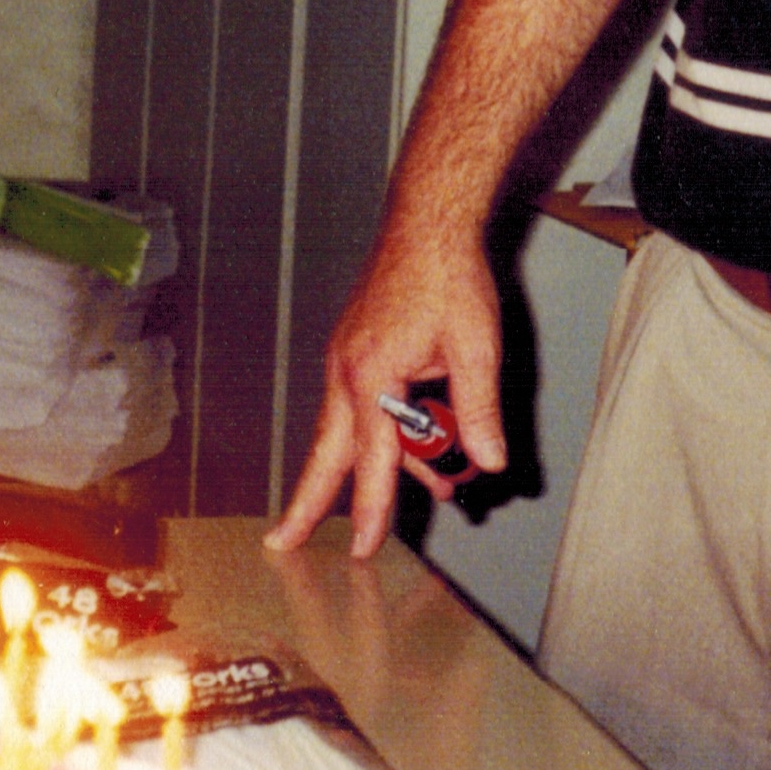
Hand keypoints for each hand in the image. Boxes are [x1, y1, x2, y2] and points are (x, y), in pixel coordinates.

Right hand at [265, 221, 506, 558]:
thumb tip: (487, 461)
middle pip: (324, 453)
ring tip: (433, 485)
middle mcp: (346, 371)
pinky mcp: (354, 350)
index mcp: (371, 374)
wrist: (427, 221)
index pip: (371, 459)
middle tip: (283, 542)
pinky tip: (418, 441)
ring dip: (371, 464)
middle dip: (305, 501)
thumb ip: (478, 409)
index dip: (369, 508)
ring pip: (344, 430)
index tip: (362, 547)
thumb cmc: (447, 275)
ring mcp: (344, 359)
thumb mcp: (474, 347)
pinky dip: (379, 432)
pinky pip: (357, 405)